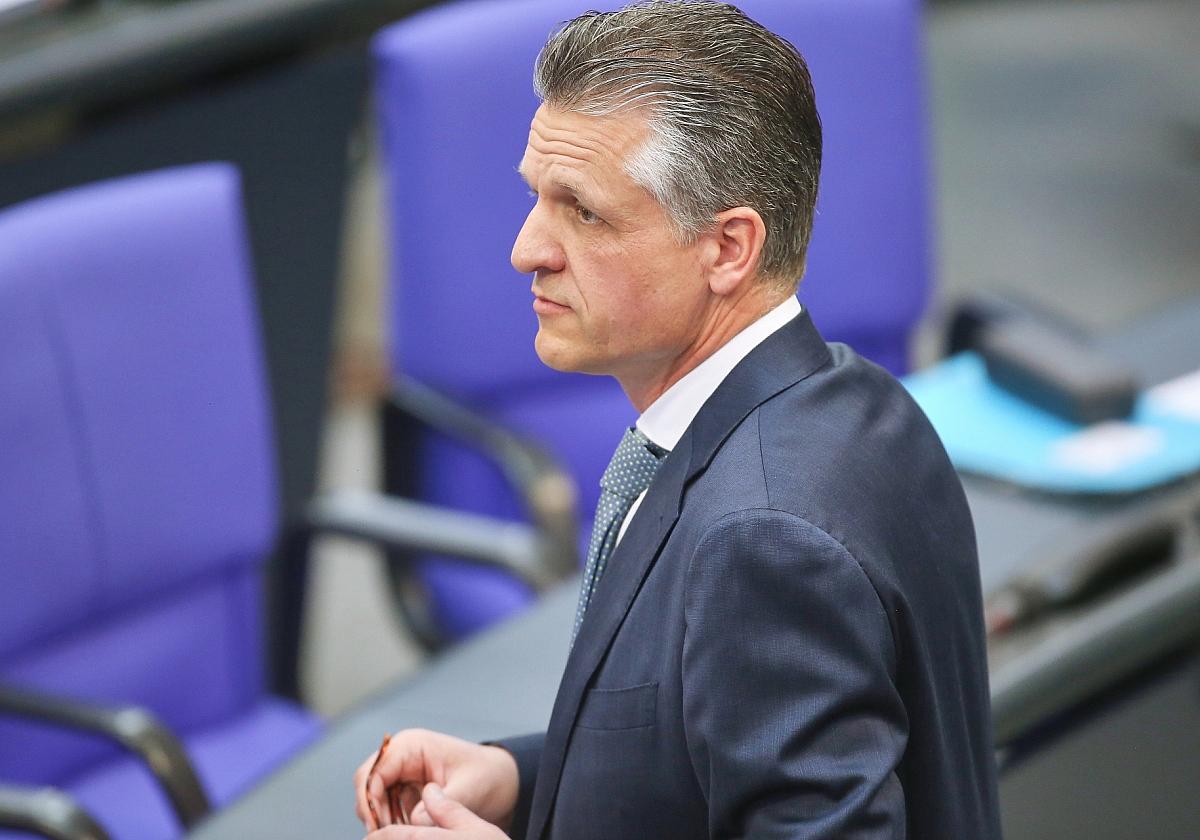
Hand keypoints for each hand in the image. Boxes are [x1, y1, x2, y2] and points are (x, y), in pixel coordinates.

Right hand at [353, 729, 517, 831]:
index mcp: (412, 745)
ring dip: (381, 817)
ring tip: (401, 833)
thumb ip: (441, 804)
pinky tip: (407, 831)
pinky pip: (386, 806)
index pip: (374, 770)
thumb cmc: (486, 775)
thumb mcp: (468, 789)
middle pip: (366, 783)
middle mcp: (401, 755)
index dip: (369, 798)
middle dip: (372, 810)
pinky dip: (391, 820)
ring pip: (373, 797)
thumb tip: (414, 821)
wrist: (499, 779)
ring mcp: (401, 772)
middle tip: (384, 835)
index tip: (377, 825)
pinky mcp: (404, 788)